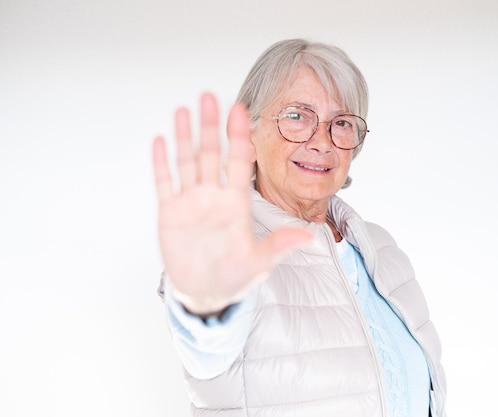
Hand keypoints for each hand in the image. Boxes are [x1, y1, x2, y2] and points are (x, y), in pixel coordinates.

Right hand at [152, 93, 311, 315]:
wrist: (206, 292)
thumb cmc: (234, 276)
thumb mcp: (258, 262)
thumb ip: (278, 246)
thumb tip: (308, 236)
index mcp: (237, 203)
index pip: (240, 162)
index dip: (240, 136)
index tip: (242, 110)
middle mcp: (214, 196)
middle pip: (211, 153)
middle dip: (211, 126)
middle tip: (209, 96)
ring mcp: (191, 202)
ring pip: (187, 161)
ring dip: (185, 136)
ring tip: (184, 110)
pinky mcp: (170, 213)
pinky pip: (165, 182)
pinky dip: (162, 162)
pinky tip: (160, 140)